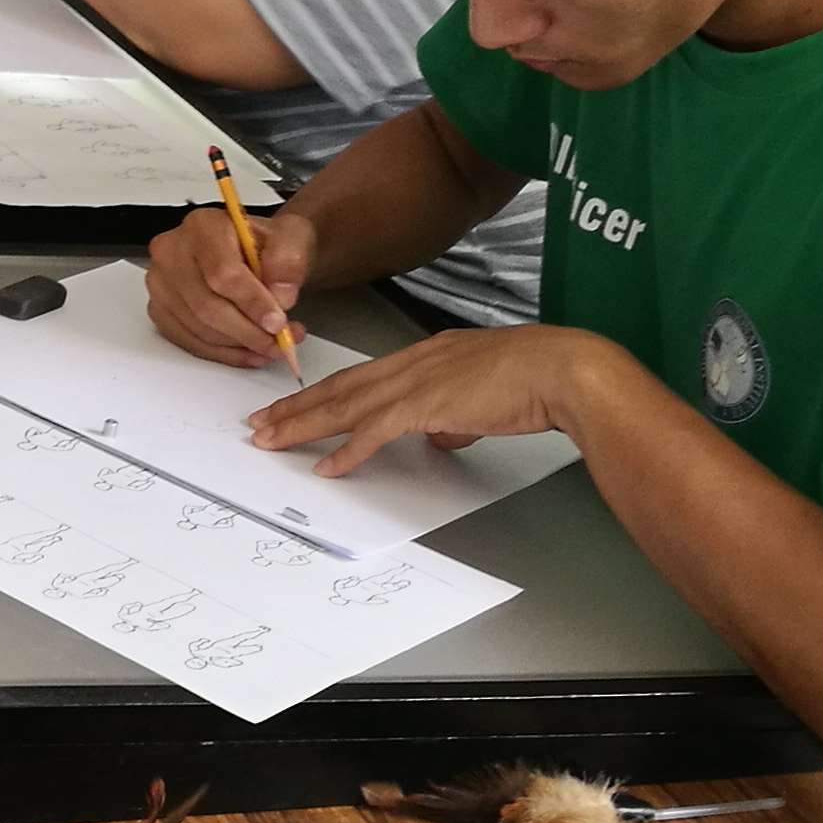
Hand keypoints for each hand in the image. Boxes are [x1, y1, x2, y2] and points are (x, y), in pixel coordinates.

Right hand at [145, 203, 307, 367]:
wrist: (255, 252)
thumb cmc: (265, 244)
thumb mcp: (291, 237)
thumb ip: (289, 261)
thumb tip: (280, 294)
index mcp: (202, 226)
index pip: (222, 272)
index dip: (251, 303)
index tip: (278, 323)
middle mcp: (173, 251)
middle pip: (206, 306)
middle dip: (248, 332)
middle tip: (279, 343)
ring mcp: (162, 283)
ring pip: (199, 329)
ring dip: (239, 346)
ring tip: (271, 345)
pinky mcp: (161, 310)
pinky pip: (190, 342)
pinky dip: (224, 353)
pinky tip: (248, 350)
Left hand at [246, 323, 608, 473]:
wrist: (562, 371)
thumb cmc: (536, 380)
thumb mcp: (483, 398)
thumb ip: (455, 416)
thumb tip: (443, 436)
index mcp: (426, 356)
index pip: (362, 376)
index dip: (323, 393)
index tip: (293, 405)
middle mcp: (413, 362)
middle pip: (340, 387)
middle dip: (296, 407)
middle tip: (261, 425)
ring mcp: (418, 381)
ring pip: (346, 406)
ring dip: (305, 426)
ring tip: (271, 442)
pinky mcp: (428, 404)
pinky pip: (375, 431)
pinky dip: (349, 450)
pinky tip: (328, 467)